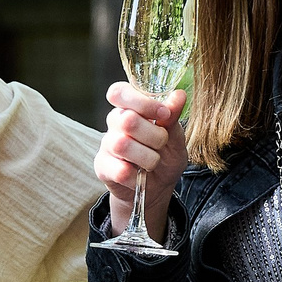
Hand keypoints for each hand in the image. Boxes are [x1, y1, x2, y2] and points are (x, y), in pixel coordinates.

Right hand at [98, 83, 189, 240]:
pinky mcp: (102, 167)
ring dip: (148, 158)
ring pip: (122, 145)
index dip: (141, 102)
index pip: (119, 92)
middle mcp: (114, 122)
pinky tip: (140, 175)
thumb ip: (173, 116)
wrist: (157, 189)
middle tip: (162, 144)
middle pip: (127, 120)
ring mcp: (106, 144)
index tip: (164, 114)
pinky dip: (137, 176)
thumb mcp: (175, 136)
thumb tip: (179, 96)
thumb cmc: (165, 156)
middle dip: (154, 136)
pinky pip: (119, 170)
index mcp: (130, 107)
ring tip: (153, 162)